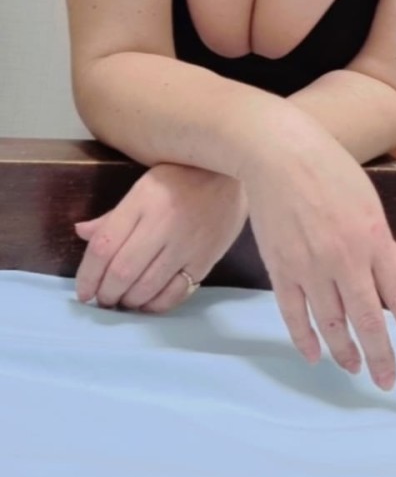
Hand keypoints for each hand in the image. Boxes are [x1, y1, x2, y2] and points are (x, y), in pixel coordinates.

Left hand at [74, 164, 246, 311]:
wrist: (233, 172)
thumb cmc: (182, 176)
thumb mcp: (144, 186)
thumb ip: (114, 215)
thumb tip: (81, 233)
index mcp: (142, 200)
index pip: (104, 245)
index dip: (87, 274)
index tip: (84, 290)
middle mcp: (163, 223)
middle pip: (122, 271)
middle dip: (106, 292)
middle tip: (102, 299)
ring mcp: (186, 244)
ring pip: (147, 286)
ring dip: (128, 301)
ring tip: (122, 301)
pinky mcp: (206, 259)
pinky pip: (176, 293)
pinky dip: (156, 305)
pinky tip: (148, 303)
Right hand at [244, 132, 395, 389]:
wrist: (277, 152)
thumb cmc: (328, 169)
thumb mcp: (368, 200)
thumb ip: (384, 240)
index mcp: (374, 238)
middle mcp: (346, 258)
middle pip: (369, 322)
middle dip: (382, 358)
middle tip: (388, 382)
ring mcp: (311, 265)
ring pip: (332, 325)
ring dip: (346, 353)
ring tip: (355, 369)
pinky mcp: (281, 267)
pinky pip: (294, 315)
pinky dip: (305, 339)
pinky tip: (315, 355)